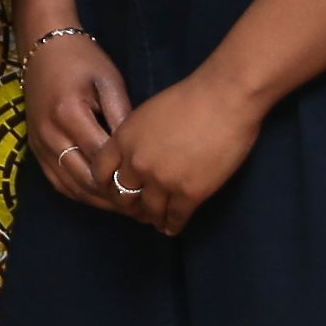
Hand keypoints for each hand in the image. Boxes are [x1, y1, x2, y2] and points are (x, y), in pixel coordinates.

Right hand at [26, 30, 133, 210]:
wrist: (42, 48)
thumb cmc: (82, 59)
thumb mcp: (109, 80)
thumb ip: (122, 115)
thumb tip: (140, 150)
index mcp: (69, 113)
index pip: (101, 157)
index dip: (126, 177)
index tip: (152, 188)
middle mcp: (50, 133)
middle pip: (84, 178)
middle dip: (115, 196)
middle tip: (143, 207)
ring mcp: (39, 143)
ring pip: (70, 184)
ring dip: (98, 200)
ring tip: (126, 208)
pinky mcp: (35, 148)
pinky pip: (56, 180)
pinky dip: (79, 193)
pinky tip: (100, 198)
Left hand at [91, 74, 264, 236]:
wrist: (224, 99)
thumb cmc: (190, 97)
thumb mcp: (147, 113)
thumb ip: (134, 136)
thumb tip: (133, 153)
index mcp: (123, 140)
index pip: (101, 172)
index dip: (107, 184)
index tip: (116, 190)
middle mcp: (137, 164)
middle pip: (123, 195)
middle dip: (129, 205)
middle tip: (137, 210)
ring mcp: (163, 180)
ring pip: (149, 210)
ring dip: (152, 218)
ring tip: (155, 221)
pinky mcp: (190, 192)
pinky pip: (176, 217)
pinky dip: (172, 225)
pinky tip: (172, 227)